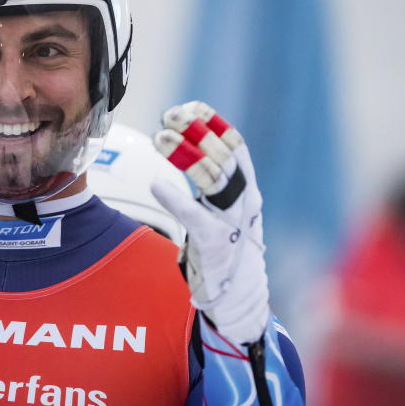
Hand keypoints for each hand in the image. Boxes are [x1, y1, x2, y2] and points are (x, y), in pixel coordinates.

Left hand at [151, 101, 269, 344]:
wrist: (239, 299)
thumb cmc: (226, 251)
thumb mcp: (224, 213)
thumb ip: (212, 186)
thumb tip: (187, 149)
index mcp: (248, 192)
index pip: (236, 148)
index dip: (215, 124)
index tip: (193, 106)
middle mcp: (244, 203)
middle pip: (222, 157)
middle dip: (197, 132)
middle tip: (170, 115)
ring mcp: (231, 223)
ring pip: (212, 179)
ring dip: (185, 155)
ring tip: (161, 137)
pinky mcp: (215, 245)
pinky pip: (194, 216)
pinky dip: (175, 198)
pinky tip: (157, 184)